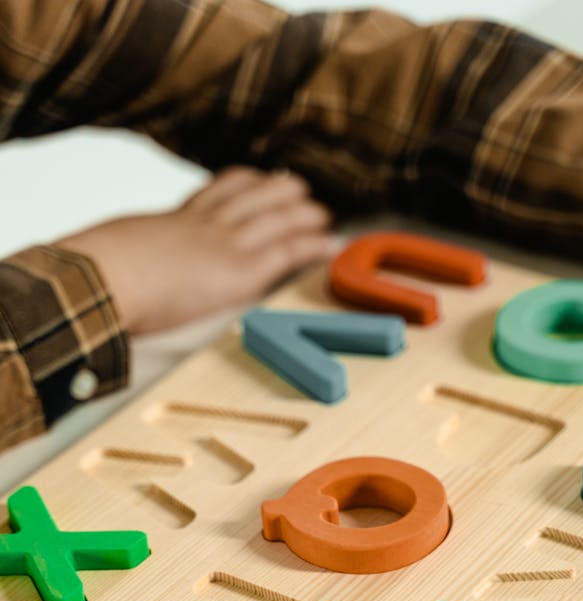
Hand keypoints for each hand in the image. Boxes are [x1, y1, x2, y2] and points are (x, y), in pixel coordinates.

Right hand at [57, 167, 332, 334]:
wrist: (98, 281)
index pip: (210, 193)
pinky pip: (286, 251)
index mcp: (169, 220)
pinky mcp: (238, 272)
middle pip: (249, 195)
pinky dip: (313, 244)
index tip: (253, 178)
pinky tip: (331, 242)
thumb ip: (122, 255)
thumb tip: (105, 267)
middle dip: (278, 190)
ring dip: (303, 212)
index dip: (239, 184)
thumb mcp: (108, 253)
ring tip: (322, 212)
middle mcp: (202, 224)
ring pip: (275, 217)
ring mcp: (222, 244)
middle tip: (298, 187)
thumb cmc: (92, 274)